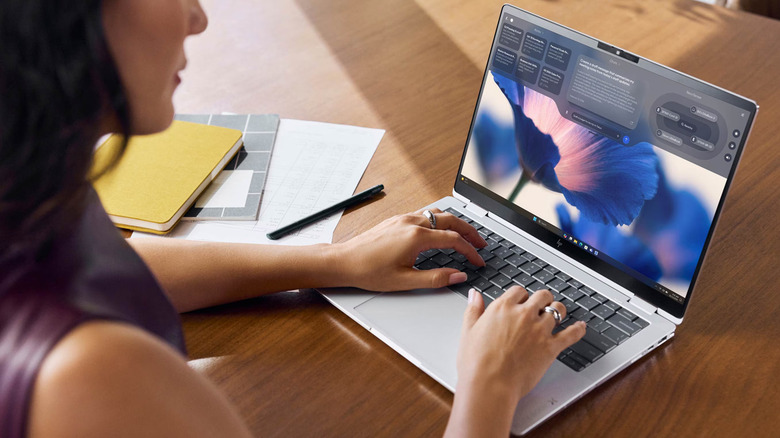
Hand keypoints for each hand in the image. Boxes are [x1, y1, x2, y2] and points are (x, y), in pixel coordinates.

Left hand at [333, 208, 486, 290]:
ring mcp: (404, 218)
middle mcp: (412, 222)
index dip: (471, 251)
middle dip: (470, 232)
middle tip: (481, 244)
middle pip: (451, 221)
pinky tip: (440, 229)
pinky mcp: (396, 219)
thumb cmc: (369, 271)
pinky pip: (425, 213)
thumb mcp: (405, 281)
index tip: (479, 261)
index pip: (454, 240)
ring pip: (438, 214)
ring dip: (455, 223)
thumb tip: (459, 276)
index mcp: (417, 237)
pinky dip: (440, 220)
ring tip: (465, 235)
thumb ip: (436, 278)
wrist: (344, 261)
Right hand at [445, 286, 585, 436]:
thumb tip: (474, 295)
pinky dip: (578, 329)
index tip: (521, 300)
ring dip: (558, 311)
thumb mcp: (468, 331)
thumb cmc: (476, 363)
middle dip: (543, 299)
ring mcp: (539, 330)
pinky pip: (571, 334)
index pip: (518, 290)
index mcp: (502, 308)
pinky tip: (580, 327)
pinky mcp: (551, 347)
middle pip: (542, 296)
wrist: (489, 384)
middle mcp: (523, 314)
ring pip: (558, 310)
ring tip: (557, 314)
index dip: (521, 295)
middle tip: (542, 304)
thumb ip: (473, 310)